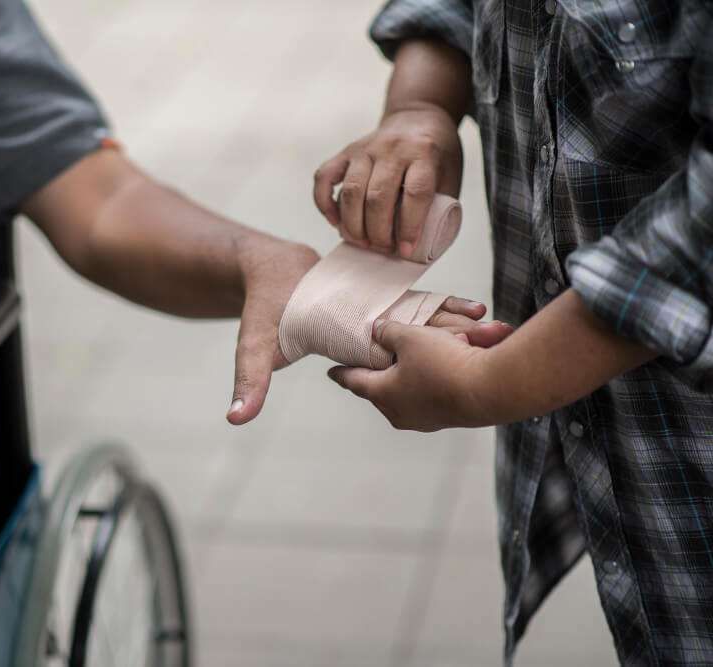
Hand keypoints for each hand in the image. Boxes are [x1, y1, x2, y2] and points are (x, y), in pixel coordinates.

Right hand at [227, 236, 510, 424]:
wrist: (269, 272)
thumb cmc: (263, 309)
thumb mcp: (255, 344)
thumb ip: (250, 379)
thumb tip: (235, 419)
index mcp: (349, 359)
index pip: (389, 366)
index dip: (419, 359)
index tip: (454, 354)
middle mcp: (368, 348)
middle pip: (418, 352)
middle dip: (455, 347)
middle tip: (494, 340)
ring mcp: (376, 327)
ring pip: (424, 330)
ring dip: (457, 328)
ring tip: (495, 325)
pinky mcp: (379, 304)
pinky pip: (416, 309)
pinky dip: (442, 308)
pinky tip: (472, 307)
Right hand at [313, 103, 462, 257]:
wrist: (417, 117)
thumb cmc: (436, 155)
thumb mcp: (449, 175)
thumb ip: (437, 207)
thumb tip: (418, 249)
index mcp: (424, 153)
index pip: (415, 193)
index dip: (410, 226)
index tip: (406, 250)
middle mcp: (392, 148)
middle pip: (378, 196)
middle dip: (378, 232)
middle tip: (382, 249)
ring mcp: (365, 148)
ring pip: (351, 191)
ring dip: (353, 224)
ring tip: (361, 242)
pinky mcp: (345, 152)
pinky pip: (324, 178)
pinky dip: (325, 203)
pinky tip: (335, 222)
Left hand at [327, 319, 501, 431]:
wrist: (490, 389)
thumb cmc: (444, 364)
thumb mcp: (410, 337)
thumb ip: (388, 332)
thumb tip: (378, 331)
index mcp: (382, 394)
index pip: (354, 381)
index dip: (342, 373)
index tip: (331, 372)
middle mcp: (399, 412)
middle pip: (379, 391)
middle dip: (375, 376)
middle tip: (367, 366)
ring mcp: (423, 420)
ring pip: (405, 395)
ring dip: (404, 378)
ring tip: (403, 365)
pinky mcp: (445, 418)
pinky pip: (428, 397)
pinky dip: (427, 382)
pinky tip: (434, 370)